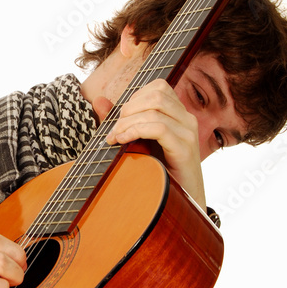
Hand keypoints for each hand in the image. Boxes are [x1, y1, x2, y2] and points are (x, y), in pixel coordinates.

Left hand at [96, 80, 205, 207]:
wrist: (185, 201)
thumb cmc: (162, 172)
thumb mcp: (139, 142)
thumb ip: (121, 121)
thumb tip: (98, 100)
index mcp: (179, 114)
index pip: (159, 87)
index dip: (134, 97)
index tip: (120, 118)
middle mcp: (187, 119)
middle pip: (156, 95)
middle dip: (128, 110)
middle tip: (114, 131)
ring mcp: (188, 133)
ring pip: (155, 109)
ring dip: (128, 121)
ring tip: (115, 138)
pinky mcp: (185, 149)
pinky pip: (159, 128)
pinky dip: (136, 131)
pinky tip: (123, 141)